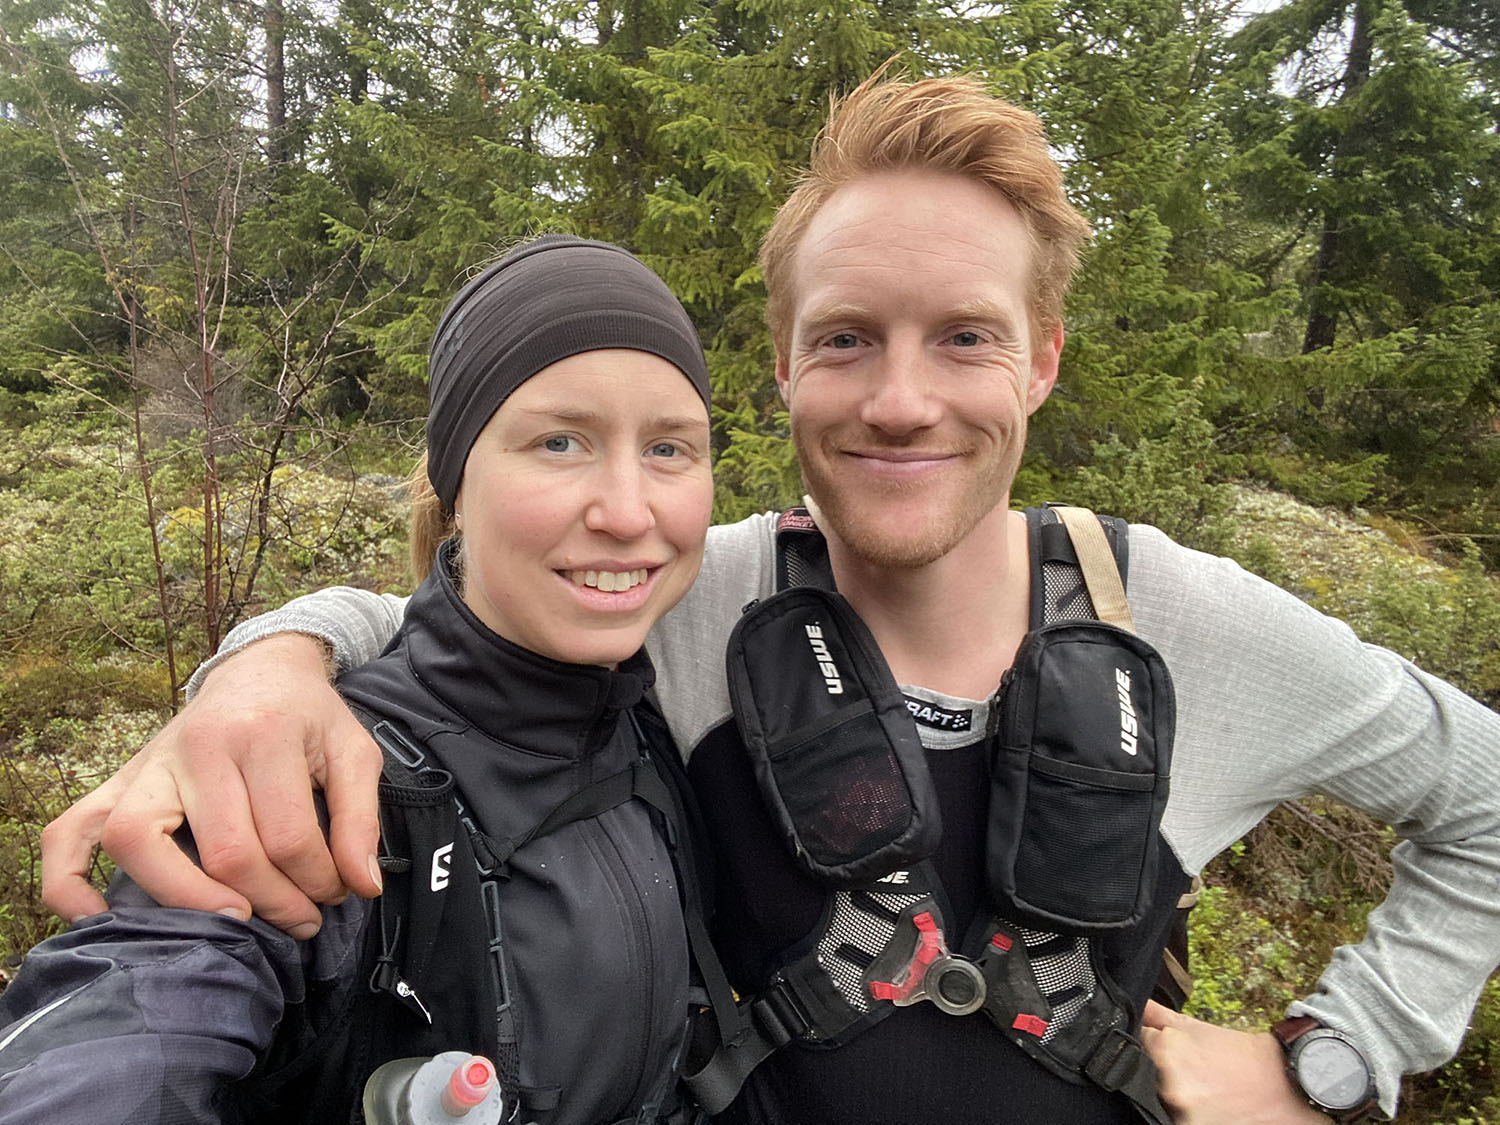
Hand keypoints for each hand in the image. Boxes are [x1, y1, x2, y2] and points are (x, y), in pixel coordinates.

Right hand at [41, 633, 384, 936]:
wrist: (261, 669)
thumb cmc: (308, 717)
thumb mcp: (354, 753)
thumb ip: (360, 819)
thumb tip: (363, 886)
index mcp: (261, 735)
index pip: (287, 836)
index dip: (318, 881)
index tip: (338, 892)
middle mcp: (197, 748)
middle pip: (224, 851)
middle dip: (272, 902)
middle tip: (302, 920)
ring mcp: (148, 765)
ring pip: (140, 843)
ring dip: (187, 900)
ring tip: (236, 922)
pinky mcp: (117, 780)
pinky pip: (69, 834)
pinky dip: (69, 883)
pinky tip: (101, 918)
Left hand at [1141, 1001, 1329, 1123]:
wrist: (1289, 1084)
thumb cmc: (1243, 1056)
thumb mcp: (1198, 1029)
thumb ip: (1159, 1018)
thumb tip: (1135, 1007)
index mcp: (1166, 1050)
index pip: (1138, 1047)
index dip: (1155, 1050)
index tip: (1176, 1055)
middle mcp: (1169, 1083)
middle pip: (1148, 1079)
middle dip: (1166, 1076)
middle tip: (1198, 1077)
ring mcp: (1182, 1112)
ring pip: (1163, 1102)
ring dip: (1180, 1098)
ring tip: (1208, 1094)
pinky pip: (1178, 1120)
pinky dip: (1192, 1115)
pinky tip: (1212, 1108)